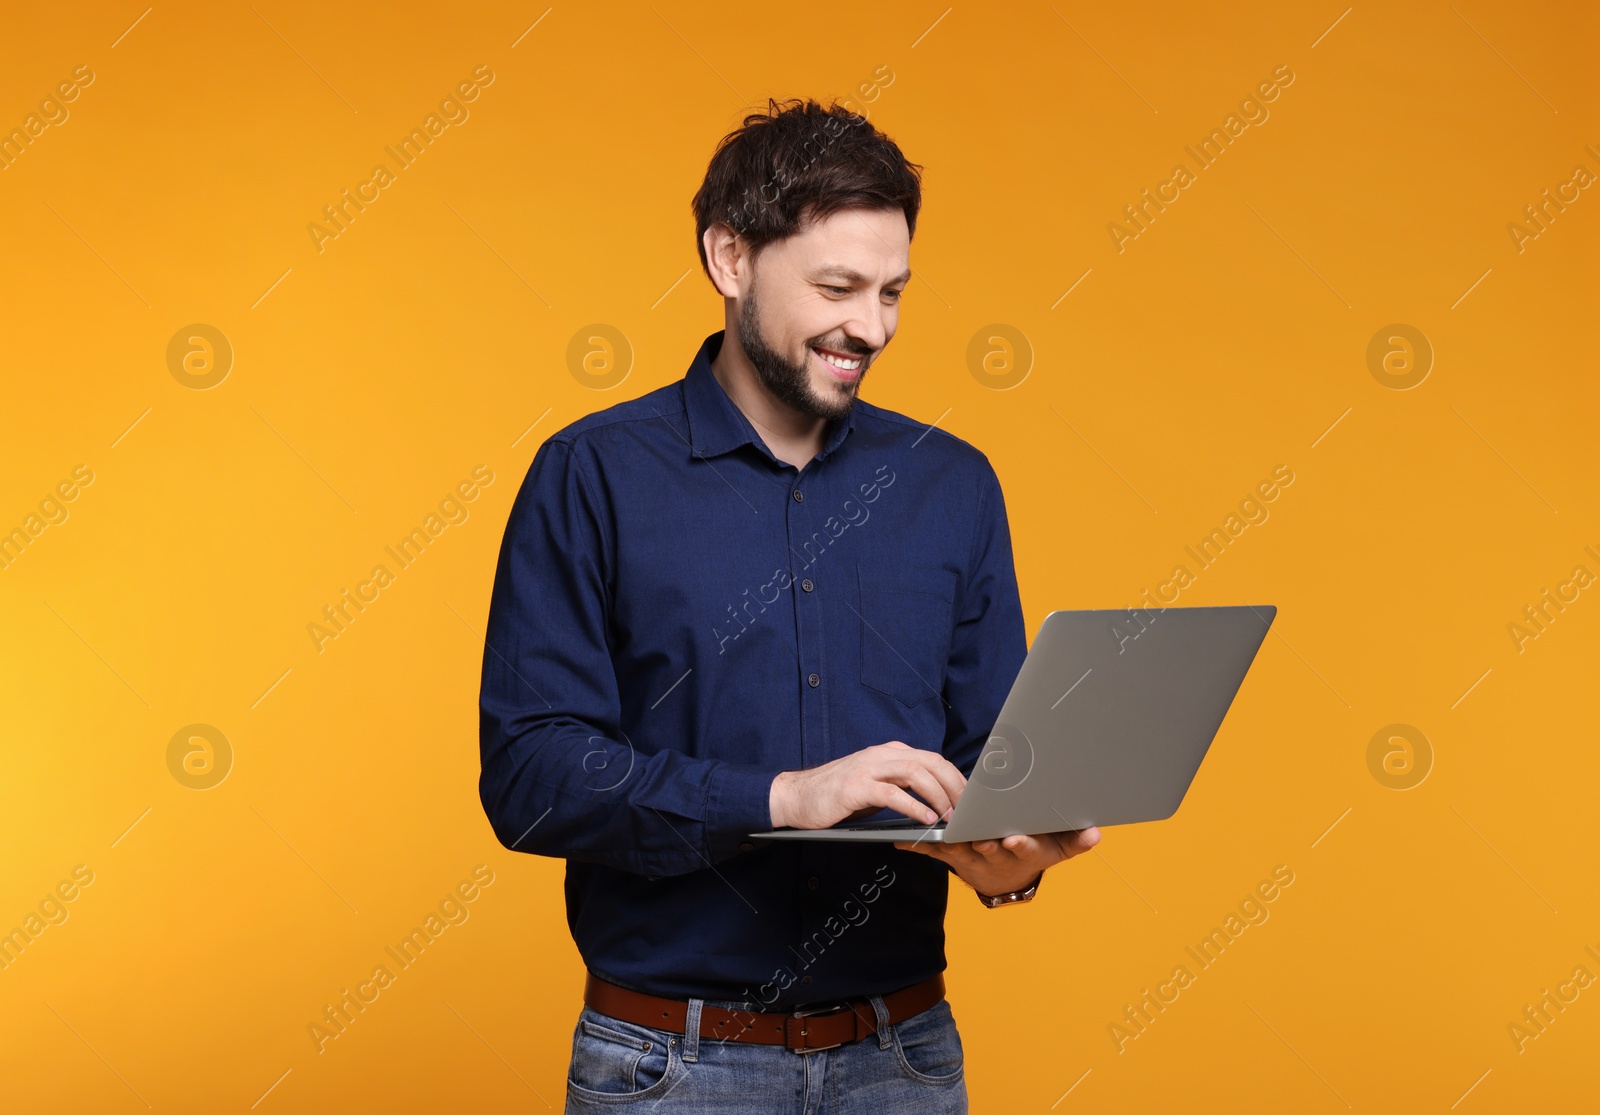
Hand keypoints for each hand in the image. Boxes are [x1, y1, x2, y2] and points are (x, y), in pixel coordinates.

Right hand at [769, 741, 964, 829]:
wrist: (797, 796)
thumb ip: (901, 785)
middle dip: (954, 786)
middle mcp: (882, 755)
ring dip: (938, 796)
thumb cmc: (838, 795)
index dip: (956, 779)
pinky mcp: (855, 786)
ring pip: (915, 774)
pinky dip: (912, 806)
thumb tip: (935, 800)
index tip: (971, 800)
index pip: (934, 759)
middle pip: (930, 763)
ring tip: (950, 816)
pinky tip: (925, 819)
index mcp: (890, 752)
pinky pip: (891, 793)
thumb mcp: (876, 784)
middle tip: (968, 810)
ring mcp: (868, 768)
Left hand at [894, 827, 1100, 896]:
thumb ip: (1076, 841)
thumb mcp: (1057, 848)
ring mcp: (971, 856)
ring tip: (935, 834)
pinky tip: (899, 840)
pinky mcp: (952, 856)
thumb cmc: (1034, 851)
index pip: (1022, 847)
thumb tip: (1096, 834)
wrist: (1006, 877)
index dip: (1019, 844)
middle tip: (977, 838)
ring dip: (946, 843)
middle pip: (988, 848)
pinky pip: (933, 851)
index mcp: (1021, 850)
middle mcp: (995, 854)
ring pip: (959, 850)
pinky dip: (916, 847)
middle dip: (983, 842)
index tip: (1014, 839)